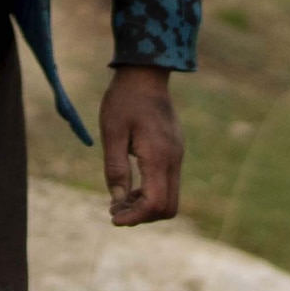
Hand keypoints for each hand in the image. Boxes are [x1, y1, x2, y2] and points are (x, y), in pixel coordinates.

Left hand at [100, 66, 181, 227]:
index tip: (113, 217)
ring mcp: (177, 156)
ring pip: (170, 198)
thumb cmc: (124, 100)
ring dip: (146, 206)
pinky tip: (131, 186)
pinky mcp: (174, 152)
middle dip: (142, 216)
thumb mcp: (112, 132)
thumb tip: (118, 200)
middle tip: (115, 210)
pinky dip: (150, 193)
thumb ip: (116, 168)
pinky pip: (168, 183)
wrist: (145, 73)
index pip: (155, 203)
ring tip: (119, 200)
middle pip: (168, 208)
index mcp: (159, 156)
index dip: (135, 217)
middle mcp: (173, 159)